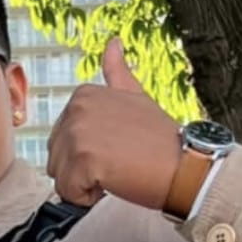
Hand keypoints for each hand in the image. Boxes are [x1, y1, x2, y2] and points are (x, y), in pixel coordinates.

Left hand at [46, 37, 181, 208]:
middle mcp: (76, 110)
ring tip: (116, 172)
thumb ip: (117, 75)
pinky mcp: (82, 160)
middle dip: (82, 171)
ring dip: (85, 185)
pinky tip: (114, 183)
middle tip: (118, 162)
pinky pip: (68, 194)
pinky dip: (87, 198)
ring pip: (60, 178)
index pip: (61, 143)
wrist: (185, 167)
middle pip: (56, 161)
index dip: (87, 155)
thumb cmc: (161, 141)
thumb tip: (112, 42)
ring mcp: (78, 133)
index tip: (116, 149)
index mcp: (83, 96)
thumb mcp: (136, 98)